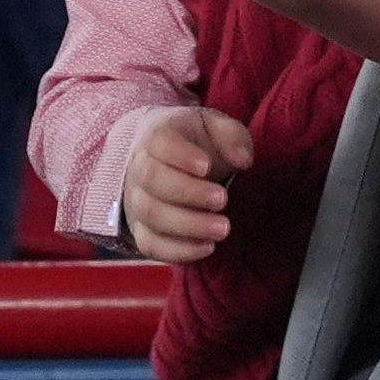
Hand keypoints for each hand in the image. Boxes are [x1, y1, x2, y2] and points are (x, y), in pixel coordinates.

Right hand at [119, 108, 253, 263]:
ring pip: (151, 215)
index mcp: (157, 137)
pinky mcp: (141, 230)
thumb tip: (243, 160)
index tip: (207, 166)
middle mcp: (139, 169)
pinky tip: (208, 247)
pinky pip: (151, 245)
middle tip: (222, 200)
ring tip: (223, 228)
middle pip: (153, 180)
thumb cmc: (198, 145)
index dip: (181, 155)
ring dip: (188, 225)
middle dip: (189, 193)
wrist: (170, 164)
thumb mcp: (218, 129)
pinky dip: (177, 250)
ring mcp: (136, 201)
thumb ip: (232, 137)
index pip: (159, 143)